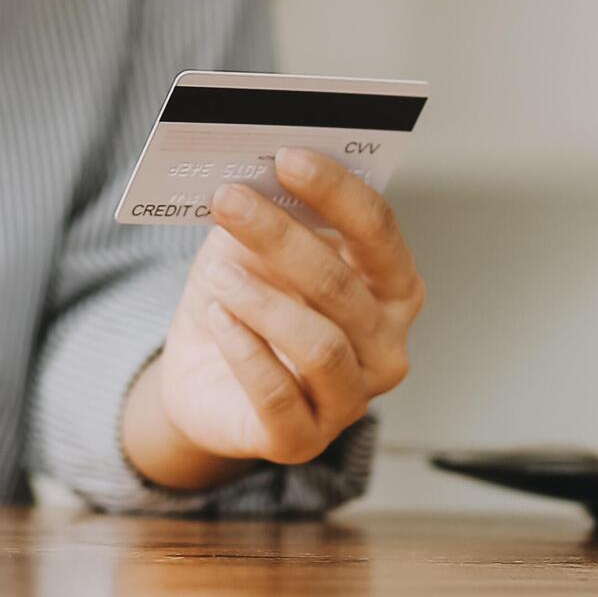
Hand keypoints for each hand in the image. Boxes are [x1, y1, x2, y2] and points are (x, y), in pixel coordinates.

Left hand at [122, 147, 423, 488]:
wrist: (205, 378)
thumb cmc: (247, 300)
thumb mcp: (254, 246)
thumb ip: (268, 208)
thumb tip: (252, 166)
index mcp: (392, 287)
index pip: (378, 232)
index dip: (336, 190)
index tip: (288, 156)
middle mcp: (386, 346)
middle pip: (342, 284)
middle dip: (280, 236)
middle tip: (229, 199)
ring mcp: (350, 398)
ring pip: (320, 345)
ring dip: (260, 301)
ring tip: (217, 273)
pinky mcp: (302, 440)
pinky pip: (278, 396)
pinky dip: (245, 352)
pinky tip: (218, 319)